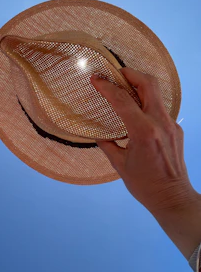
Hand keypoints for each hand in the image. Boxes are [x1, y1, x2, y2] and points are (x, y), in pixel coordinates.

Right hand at [90, 67, 192, 213]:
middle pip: (148, 84)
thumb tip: (98, 135)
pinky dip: (146, 103)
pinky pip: (160, 108)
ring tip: (124, 88)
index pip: (122, 100)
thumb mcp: (120, 165)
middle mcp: (160, 123)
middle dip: (130, 73)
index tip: (96, 79)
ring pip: (157, 94)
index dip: (107, 86)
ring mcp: (171, 124)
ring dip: (140, 86)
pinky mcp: (176, 129)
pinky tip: (137, 113)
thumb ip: (107, 145)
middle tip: (115, 74)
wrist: (173, 197)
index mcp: (143, 132)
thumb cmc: (144, 185)